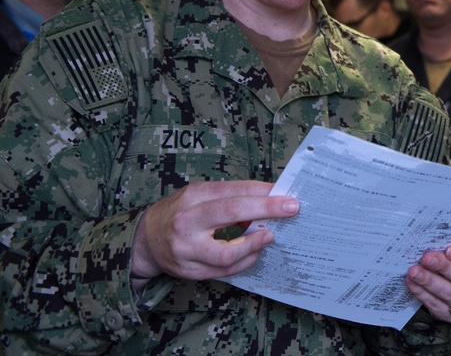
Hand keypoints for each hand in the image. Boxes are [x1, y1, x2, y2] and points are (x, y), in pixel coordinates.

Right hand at [131, 180, 298, 289]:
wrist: (146, 239)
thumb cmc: (181, 211)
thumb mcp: (200, 195)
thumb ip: (231, 196)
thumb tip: (269, 198)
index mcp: (192, 197)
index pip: (232, 191)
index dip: (262, 193)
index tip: (286, 194)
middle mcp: (186, 222)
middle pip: (230, 213)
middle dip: (265, 210)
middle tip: (291, 209)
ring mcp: (185, 250)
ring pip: (227, 254)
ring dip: (254, 245)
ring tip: (268, 236)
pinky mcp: (188, 271)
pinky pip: (223, 272)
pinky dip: (244, 262)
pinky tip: (254, 253)